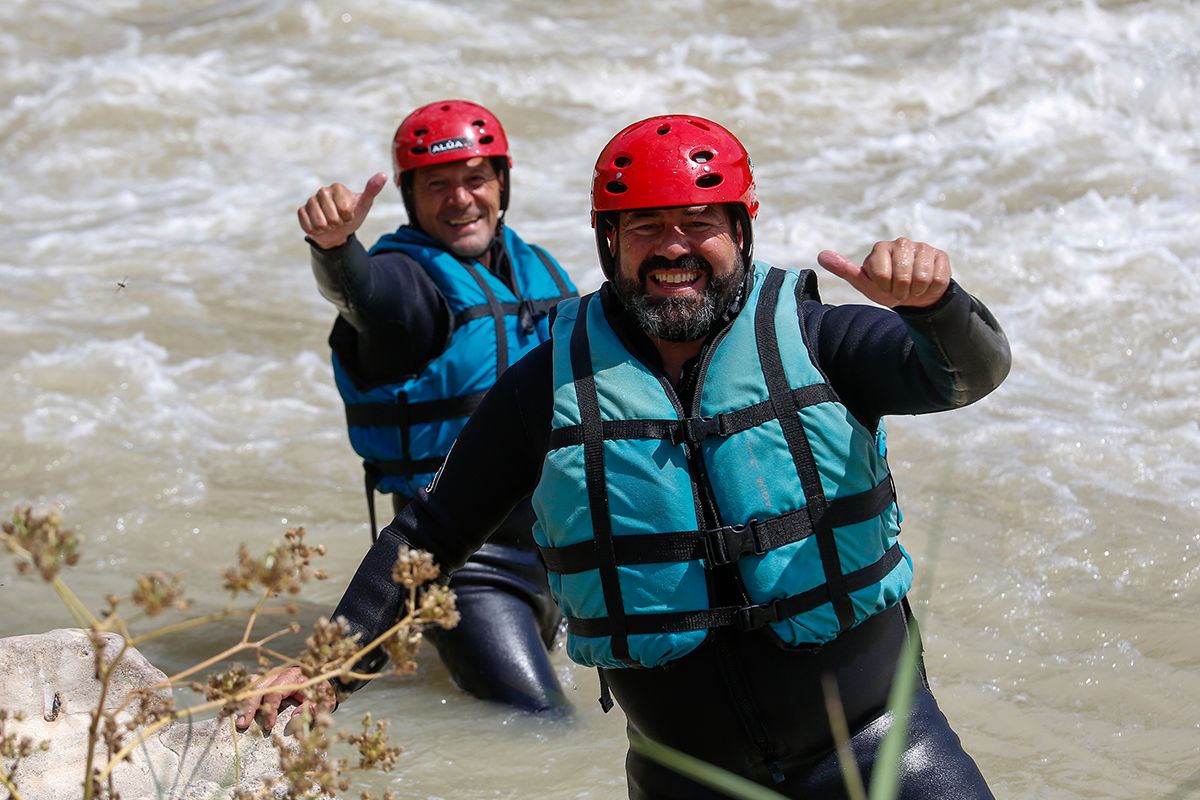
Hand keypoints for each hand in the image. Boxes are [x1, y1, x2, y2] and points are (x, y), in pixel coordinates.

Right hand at [234, 666, 334, 732]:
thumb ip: (313, 708)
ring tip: (233, 715)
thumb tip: (295, 717)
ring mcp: (272, 674)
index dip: (270, 710)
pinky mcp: (267, 677)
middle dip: (249, 706)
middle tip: (242, 724)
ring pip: (252, 684)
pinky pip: (251, 683)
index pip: (276, 693)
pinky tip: (232, 705)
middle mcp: (280, 673)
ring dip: (242, 700)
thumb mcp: (325, 701)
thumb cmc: (323, 692)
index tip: (268, 726)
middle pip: (259, 688)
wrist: (325, 678)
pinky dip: (241, 693)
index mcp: (294, 677)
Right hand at [298, 172, 388, 249]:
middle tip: (339, 220)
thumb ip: (372, 190)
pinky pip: (308, 226)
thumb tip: (383, 175)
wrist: (338, 231)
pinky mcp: (301, 211)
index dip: (348, 217)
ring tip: (330, 223)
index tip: (349, 214)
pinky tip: (319, 226)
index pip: (344, 209)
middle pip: (332, 218)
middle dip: (338, 224)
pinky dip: (316, 231)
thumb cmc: (352, 216)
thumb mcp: (364, 205)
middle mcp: (322, 191)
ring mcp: (311, 201)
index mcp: (337, 187)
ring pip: (320, 223)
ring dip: (327, 229)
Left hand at [817, 238, 950, 308]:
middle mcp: (901, 243)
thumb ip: (844, 269)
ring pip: (922, 277)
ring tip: (912, 287)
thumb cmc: (886, 288)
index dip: (885, 287)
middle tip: (900, 289)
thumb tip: (821, 255)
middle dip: (901, 290)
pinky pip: (938, 278)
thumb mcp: (864, 283)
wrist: (914, 295)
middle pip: (903, 277)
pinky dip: (932, 288)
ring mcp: (923, 247)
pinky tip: (927, 284)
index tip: (885, 286)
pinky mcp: (940, 255)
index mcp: (880, 248)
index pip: (882, 274)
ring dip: (917, 290)